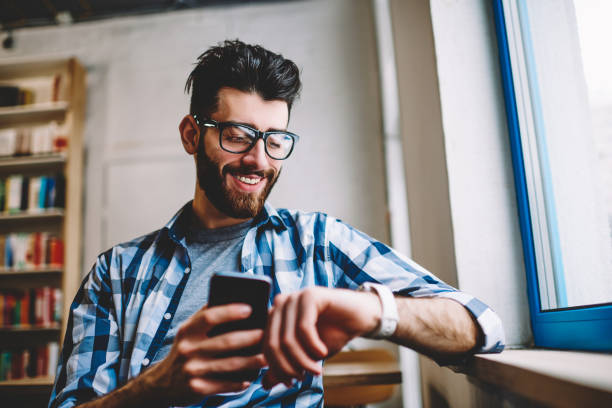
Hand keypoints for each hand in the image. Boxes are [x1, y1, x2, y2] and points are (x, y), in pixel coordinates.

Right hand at [142, 303, 266, 406]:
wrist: (162, 383)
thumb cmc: (185, 350)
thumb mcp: (188, 332)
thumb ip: (206, 317)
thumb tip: (237, 301)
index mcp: (188, 331)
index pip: (210, 316)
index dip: (230, 311)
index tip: (250, 308)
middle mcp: (188, 349)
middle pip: (225, 341)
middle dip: (249, 337)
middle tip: (266, 334)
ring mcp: (192, 370)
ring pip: (229, 364)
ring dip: (251, 361)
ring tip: (267, 357)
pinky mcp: (197, 388)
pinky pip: (224, 385)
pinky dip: (239, 382)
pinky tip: (251, 379)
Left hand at [262, 287, 380, 388]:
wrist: (361, 318)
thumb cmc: (333, 334)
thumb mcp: (307, 355)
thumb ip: (285, 365)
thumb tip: (264, 384)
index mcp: (276, 315)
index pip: (265, 346)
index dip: (277, 369)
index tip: (291, 382)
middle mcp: (281, 304)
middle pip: (273, 343)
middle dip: (288, 366)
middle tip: (304, 377)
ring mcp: (295, 298)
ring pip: (287, 338)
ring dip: (302, 360)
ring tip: (316, 369)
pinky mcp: (311, 296)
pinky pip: (304, 328)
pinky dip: (313, 346)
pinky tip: (323, 353)